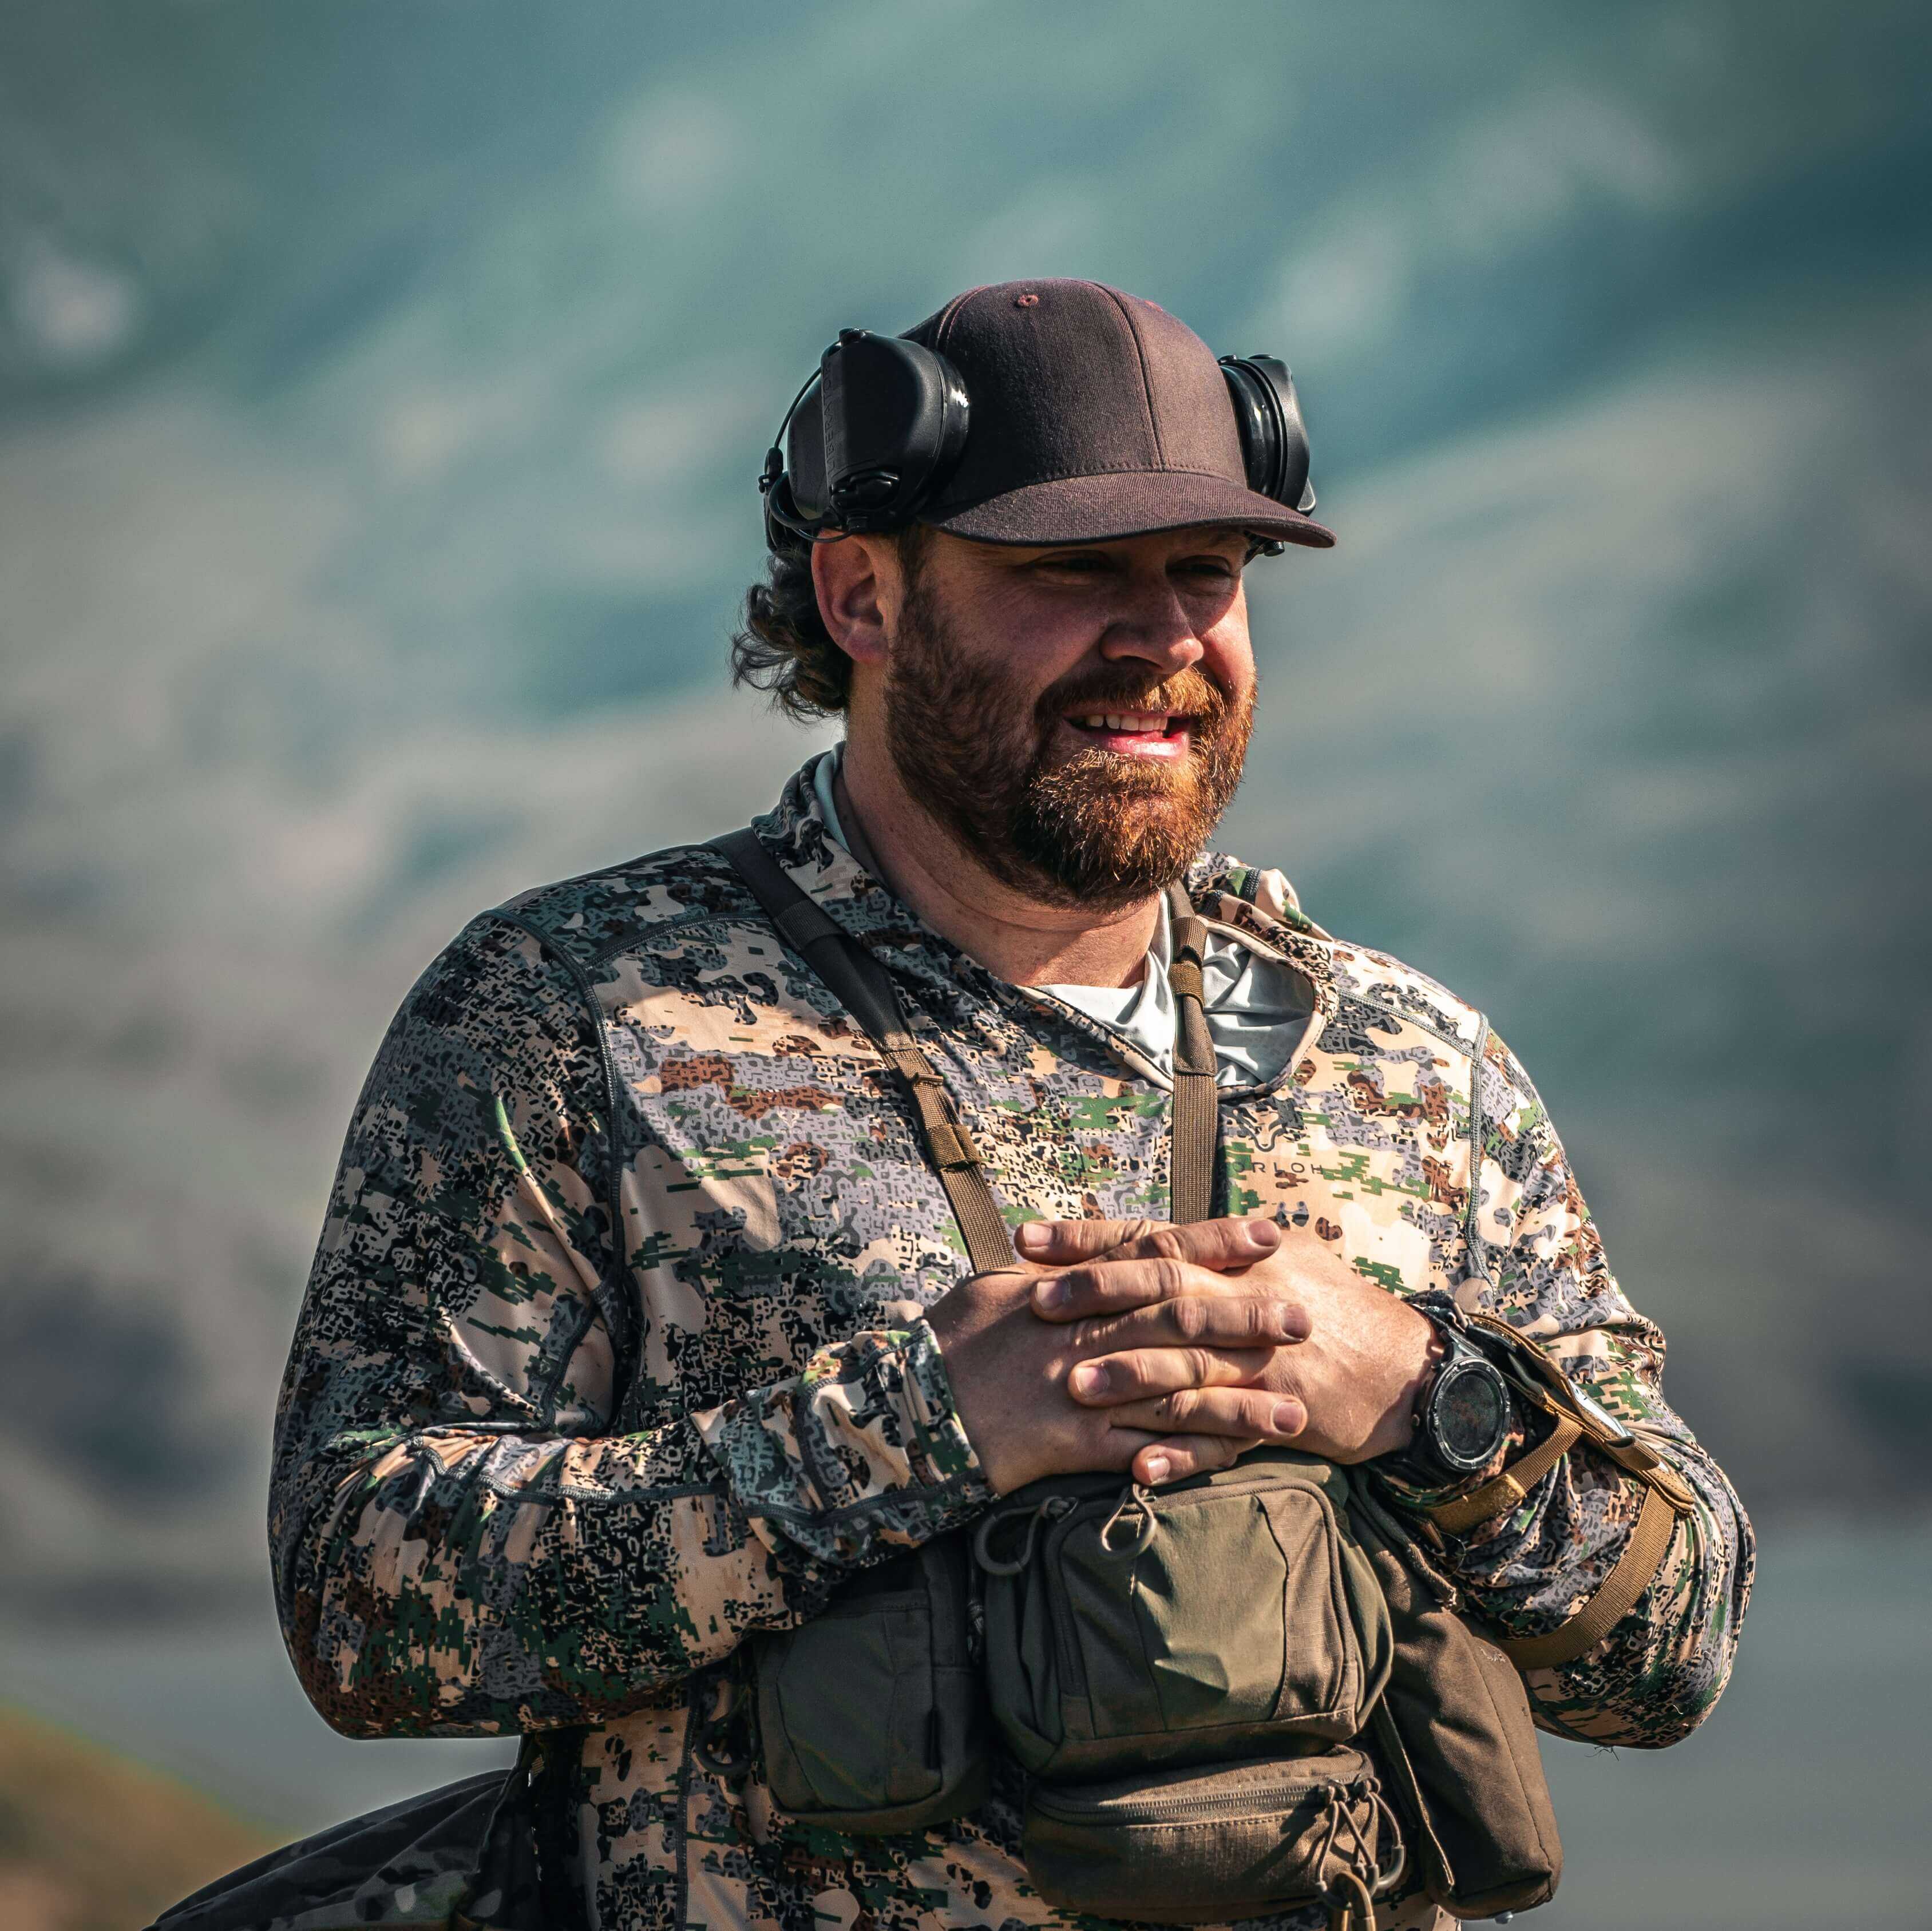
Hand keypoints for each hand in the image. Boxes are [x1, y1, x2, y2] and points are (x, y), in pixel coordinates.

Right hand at [924, 1260, 1307, 1494]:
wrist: (911, 1404)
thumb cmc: (950, 1339)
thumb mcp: (996, 1286)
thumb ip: (1053, 1271)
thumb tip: (1086, 1252)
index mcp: (1072, 1286)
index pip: (1156, 1254)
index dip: (1215, 1243)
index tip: (1268, 1235)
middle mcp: (1088, 1334)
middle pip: (1182, 1320)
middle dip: (1248, 1320)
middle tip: (1304, 1320)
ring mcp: (1086, 1390)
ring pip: (1178, 1392)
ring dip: (1241, 1405)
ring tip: (1295, 1415)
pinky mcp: (1077, 1444)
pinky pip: (1147, 1452)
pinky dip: (1193, 1457)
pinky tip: (1234, 1462)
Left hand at [1016, 1215, 1438, 1471]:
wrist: (1410, 1370)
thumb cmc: (1335, 1308)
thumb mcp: (1280, 1260)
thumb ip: (1213, 1251)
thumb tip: (1146, 1236)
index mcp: (1241, 1257)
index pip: (1153, 1237)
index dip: (1089, 1238)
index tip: (1027, 1238)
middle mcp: (1248, 1301)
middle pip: (1164, 1291)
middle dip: (1098, 1295)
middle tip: (1036, 1305)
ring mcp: (1263, 1362)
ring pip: (1190, 1365)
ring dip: (1131, 1376)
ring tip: (1072, 1388)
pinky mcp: (1279, 1416)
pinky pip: (1224, 1439)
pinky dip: (1183, 1455)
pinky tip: (1137, 1470)